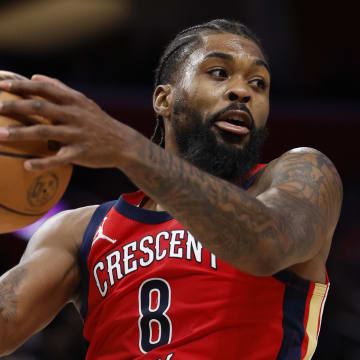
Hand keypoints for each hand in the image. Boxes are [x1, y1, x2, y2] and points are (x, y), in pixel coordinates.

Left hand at [0, 75, 136, 169]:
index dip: (21, 86)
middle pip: (40, 107)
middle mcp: (74, 115)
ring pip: (45, 131)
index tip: (0, 85)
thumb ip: (59, 88)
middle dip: (14, 106)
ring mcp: (78, 134)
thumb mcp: (83, 102)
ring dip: (21, 133)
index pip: (44, 89)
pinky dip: (43, 163)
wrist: (124, 143)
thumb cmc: (98, 122)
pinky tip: (27, 165)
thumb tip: (34, 77)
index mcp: (74, 101)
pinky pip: (59, 158)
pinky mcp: (81, 153)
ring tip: (0, 136)